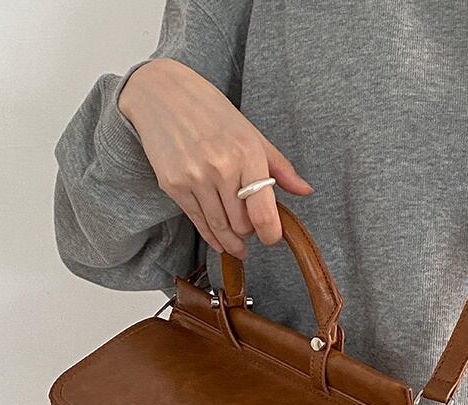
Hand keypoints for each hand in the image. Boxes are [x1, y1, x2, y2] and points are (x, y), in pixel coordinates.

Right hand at [118, 58, 313, 259]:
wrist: (163, 95)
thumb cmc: (211, 112)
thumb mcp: (252, 134)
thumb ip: (280, 167)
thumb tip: (305, 191)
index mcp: (247, 154)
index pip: (263, 212)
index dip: (271, 234)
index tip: (272, 237)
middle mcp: (221, 169)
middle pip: (242, 225)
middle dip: (250, 233)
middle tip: (252, 230)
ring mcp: (195, 179)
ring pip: (219, 227)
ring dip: (231, 241)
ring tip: (238, 246)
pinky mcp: (174, 186)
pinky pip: (198, 222)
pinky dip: (211, 236)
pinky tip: (219, 242)